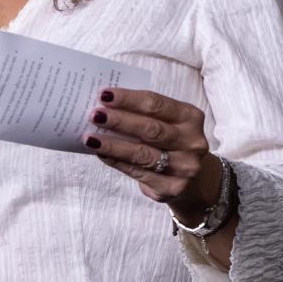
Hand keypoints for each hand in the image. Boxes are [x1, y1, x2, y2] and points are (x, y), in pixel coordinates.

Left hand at [83, 87, 221, 222]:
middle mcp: (192, 142)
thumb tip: (103, 106)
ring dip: (112, 144)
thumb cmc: (168, 141)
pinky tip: (100, 153)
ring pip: (142, 154)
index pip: (156, 104)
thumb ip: (142, 113)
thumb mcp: (165, 121)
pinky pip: (137, 172)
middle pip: (150, 129)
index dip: (128, 99)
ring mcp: (184, 167)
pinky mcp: (172, 187)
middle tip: (94, 115)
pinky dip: (115, 161)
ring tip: (90, 137)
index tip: (103, 94)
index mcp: (190, 117)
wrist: (190, 177)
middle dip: (119, 121)